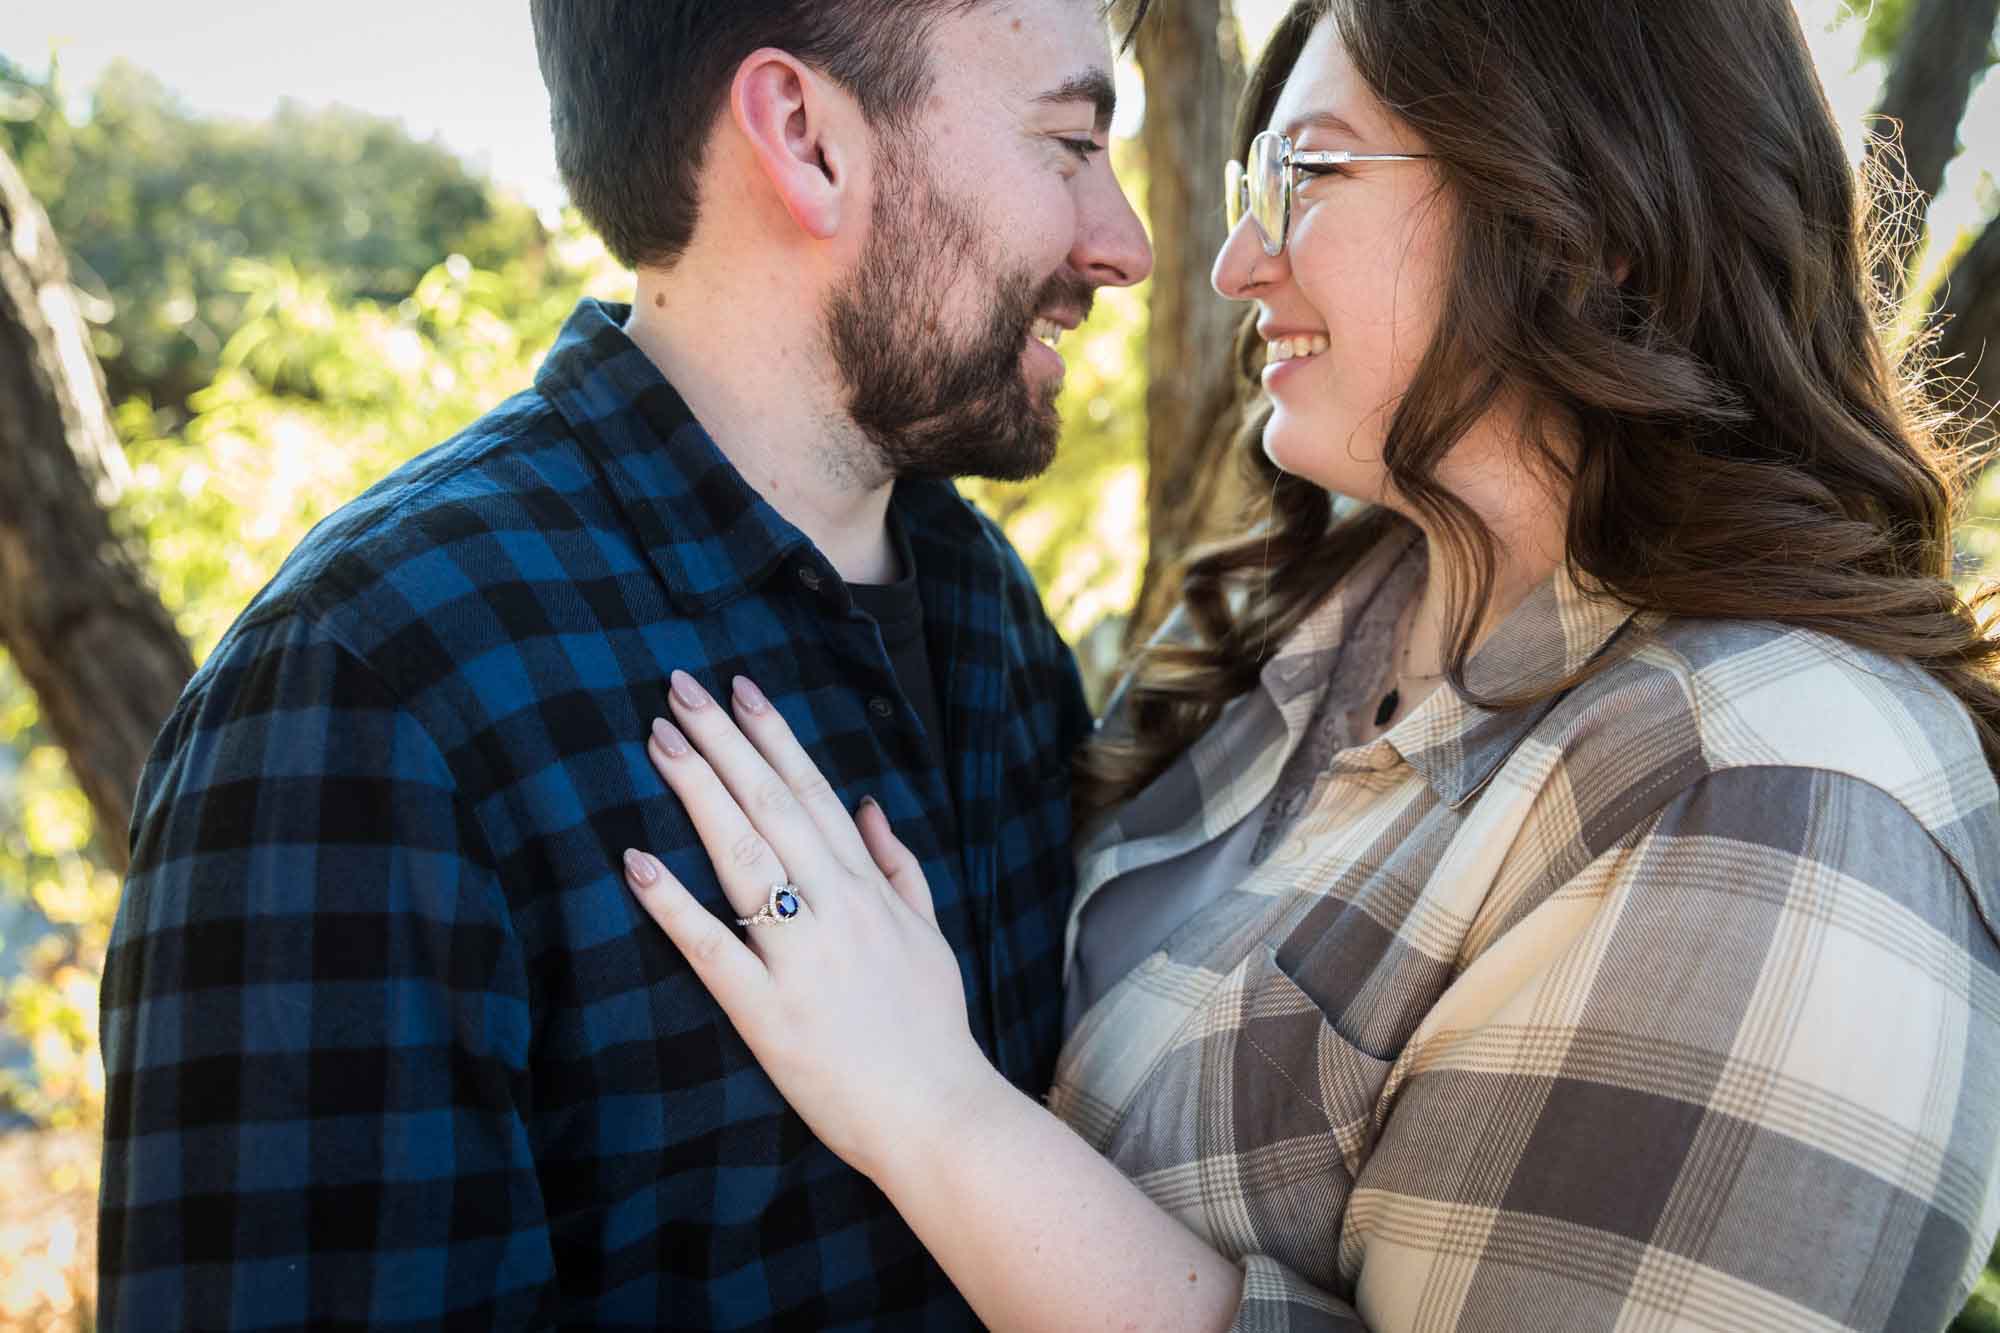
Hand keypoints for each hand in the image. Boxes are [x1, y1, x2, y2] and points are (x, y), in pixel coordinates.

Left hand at [621, 670, 1003, 1180]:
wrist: (938, 1114)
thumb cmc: (932, 1029)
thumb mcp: (931, 935)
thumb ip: (901, 867)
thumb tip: (869, 806)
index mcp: (870, 889)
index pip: (814, 792)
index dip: (773, 736)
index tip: (739, 688)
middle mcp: (836, 909)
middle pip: (772, 806)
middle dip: (723, 741)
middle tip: (677, 689)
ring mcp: (801, 958)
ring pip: (744, 856)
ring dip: (699, 791)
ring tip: (659, 740)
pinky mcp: (767, 1013)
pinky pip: (712, 948)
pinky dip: (674, 903)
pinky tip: (637, 861)